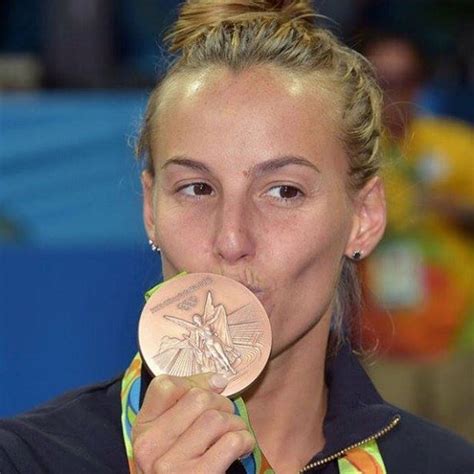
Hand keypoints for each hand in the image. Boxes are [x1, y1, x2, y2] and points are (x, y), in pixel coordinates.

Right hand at [131, 373, 254, 473]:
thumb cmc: (180, 466)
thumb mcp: (169, 436)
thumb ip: (186, 403)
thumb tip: (218, 381)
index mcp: (142, 428)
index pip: (165, 385)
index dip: (194, 383)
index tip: (209, 393)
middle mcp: (150, 446)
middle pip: (198, 398)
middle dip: (222, 404)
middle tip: (226, 418)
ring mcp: (170, 465)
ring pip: (216, 418)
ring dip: (235, 423)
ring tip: (235, 433)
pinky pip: (231, 441)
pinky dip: (244, 440)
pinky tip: (241, 447)